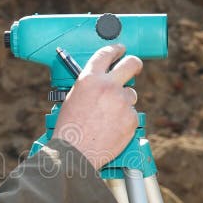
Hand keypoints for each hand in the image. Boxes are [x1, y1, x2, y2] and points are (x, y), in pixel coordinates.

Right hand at [51, 44, 141, 169]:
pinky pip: (132, 114)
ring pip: (131, 94)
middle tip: (134, 65)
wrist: (75, 153)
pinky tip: (111, 128)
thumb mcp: (72, 98)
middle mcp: (108, 86)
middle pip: (131, 64)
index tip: (120, 49)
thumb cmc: (69, 129)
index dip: (116, 49)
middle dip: (134, 63)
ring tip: (108, 116)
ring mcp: (122, 102)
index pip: (106, 54)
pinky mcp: (132, 118)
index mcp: (89, 79)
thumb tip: (101, 80)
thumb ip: (89, 85)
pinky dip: (125, 120)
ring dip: (123, 101)